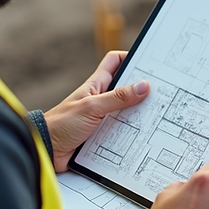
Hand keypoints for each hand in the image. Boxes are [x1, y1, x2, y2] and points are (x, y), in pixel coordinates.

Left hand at [44, 51, 149, 171]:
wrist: (47, 150)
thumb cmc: (61, 124)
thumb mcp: (92, 107)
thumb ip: (117, 98)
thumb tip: (143, 86)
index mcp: (97, 85)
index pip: (115, 62)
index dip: (131, 57)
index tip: (149, 62)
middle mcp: (101, 99)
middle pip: (127, 88)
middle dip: (143, 90)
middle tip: (162, 92)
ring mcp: (103, 117)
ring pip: (127, 112)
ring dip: (139, 115)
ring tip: (158, 116)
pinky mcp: (103, 135)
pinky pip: (122, 133)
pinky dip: (132, 135)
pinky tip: (144, 139)